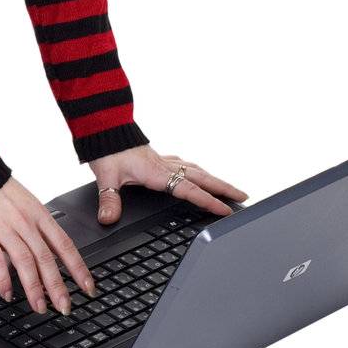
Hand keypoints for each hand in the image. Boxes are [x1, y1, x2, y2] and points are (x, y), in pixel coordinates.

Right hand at [0, 176, 94, 316]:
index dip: (78, 268)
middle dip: (58, 286)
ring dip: (34, 288)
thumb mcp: (27, 204)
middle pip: (46, 258)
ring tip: (40, 307)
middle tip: (65, 306)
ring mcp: (4, 229)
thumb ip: (38, 230)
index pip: (64, 245)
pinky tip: (7, 294)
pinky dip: (3, 280)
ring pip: (25, 262)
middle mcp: (25, 223)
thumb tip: (50, 256)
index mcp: (39, 215)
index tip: (87, 287)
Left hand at [88, 144, 247, 224]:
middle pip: (201, 178)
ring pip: (195, 169)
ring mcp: (163, 160)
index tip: (226, 210)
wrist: (103, 128)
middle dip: (224, 188)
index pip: (189, 190)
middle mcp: (165, 166)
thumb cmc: (106, 150)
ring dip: (213, 179)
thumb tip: (108, 219)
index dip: (208, 201)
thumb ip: (109, 199)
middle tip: (244, 197)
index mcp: (157, 173)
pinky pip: (183, 163)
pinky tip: (196, 171)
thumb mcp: (106, 176)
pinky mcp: (157, 157)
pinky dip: (195, 169)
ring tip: (228, 188)